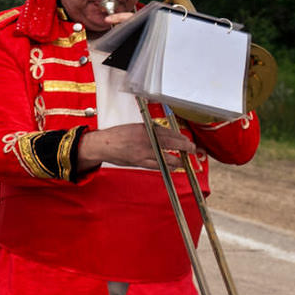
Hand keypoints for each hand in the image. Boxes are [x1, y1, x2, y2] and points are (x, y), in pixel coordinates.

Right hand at [76, 122, 194, 170]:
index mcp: (145, 129)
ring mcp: (142, 152)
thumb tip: (166, 134)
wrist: (102, 144)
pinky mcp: (139, 161)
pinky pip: (157, 165)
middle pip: (172, 143)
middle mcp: (145, 139)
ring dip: (178, 160)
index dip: (181, 138)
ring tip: (184, 161)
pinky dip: (167, 166)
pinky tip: (172, 167)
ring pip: (166, 157)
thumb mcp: (135, 127)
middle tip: (192, 150)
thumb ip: (151, 131)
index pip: (169, 133)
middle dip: (185, 147)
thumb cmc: (117, 136)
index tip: (188, 140)